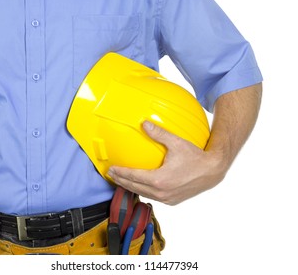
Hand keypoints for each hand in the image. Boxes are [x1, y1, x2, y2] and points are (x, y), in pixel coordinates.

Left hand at [107, 121, 226, 204]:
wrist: (212, 171)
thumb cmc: (195, 157)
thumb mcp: (176, 143)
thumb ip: (158, 133)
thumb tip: (144, 123)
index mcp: (159, 180)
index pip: (133, 177)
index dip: (120, 173)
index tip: (111, 169)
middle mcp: (161, 192)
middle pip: (134, 187)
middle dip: (121, 181)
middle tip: (111, 175)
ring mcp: (167, 199)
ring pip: (143, 194)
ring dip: (130, 187)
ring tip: (122, 180)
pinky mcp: (172, 201)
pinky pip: (153, 197)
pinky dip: (143, 191)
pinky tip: (140, 186)